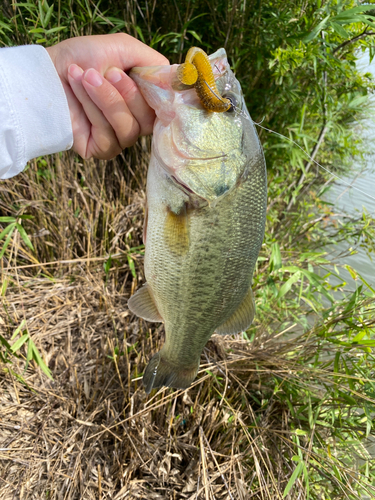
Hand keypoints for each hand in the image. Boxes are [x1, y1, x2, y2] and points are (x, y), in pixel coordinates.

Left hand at [46, 34, 168, 159]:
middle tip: (108, 72)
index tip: (150, 80)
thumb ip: (153, 62)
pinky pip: (109, 138)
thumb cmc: (81, 58)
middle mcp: (134, 122)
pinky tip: (77, 90)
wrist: (45, 72)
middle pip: (150, 122)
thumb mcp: (122, 49)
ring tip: (84, 76)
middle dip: (128, 95)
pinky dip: (92, 110)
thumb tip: (177, 80)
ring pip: (129, 130)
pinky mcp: (101, 150)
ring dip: (106, 100)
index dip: (163, 99)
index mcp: (143, 101)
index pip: (167, 109)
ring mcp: (118, 138)